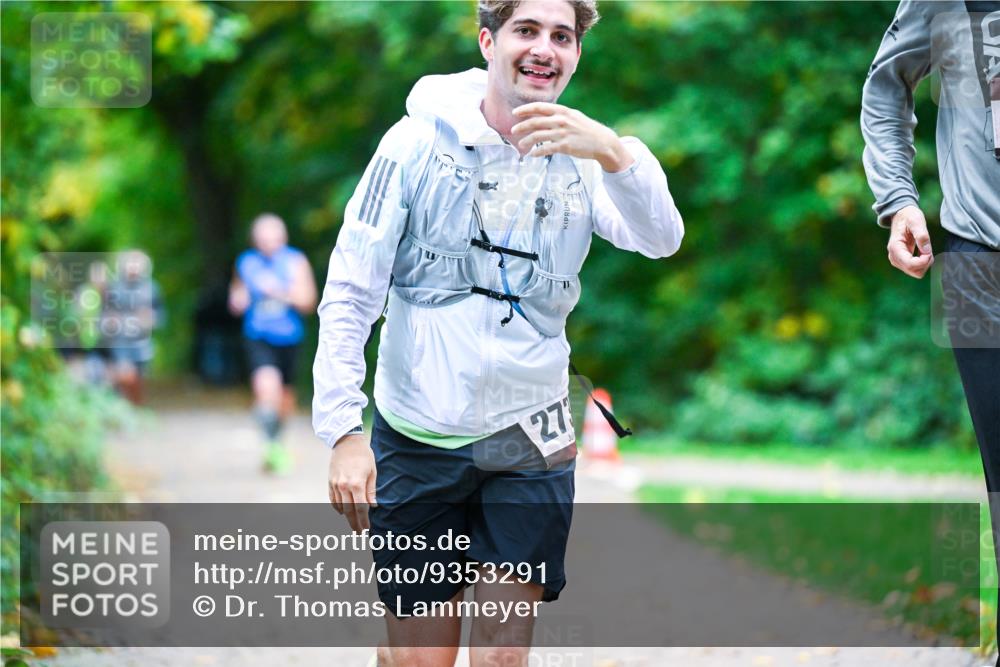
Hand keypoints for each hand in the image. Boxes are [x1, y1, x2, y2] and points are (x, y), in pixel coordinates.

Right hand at [327, 433, 376, 532]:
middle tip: (358, 534)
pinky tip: (343, 512)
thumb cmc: (363, 455)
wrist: (346, 441)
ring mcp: (335, 484)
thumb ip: (371, 490)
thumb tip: (373, 506)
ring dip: (346, 517)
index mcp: (356, 484)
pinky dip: (338, 508)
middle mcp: (344, 486)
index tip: (366, 529)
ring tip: (353, 524)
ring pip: (340, 507)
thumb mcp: (372, 471)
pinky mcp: (330, 482)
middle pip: (349, 511)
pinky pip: (333, 500)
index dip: (363, 520)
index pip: (360, 508)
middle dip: (354, 523)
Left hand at [511, 103, 633, 171]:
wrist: (602, 141)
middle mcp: (561, 120)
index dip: (525, 109)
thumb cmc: (586, 129)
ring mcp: (562, 133)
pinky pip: (545, 149)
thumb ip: (558, 115)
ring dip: (526, 141)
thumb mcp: (574, 116)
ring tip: (521, 145)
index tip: (515, 113)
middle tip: (513, 130)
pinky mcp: (565, 146)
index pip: (539, 107)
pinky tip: (532, 154)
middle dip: (521, 126)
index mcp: (563, 111)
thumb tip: (542, 115)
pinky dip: (537, 152)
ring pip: (537, 136)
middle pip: (535, 122)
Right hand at [888, 205, 933, 278]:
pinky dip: (923, 263)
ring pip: (915, 272)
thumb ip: (922, 235)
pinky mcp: (902, 261)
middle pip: (913, 271)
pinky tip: (924, 253)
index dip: (923, 261)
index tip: (929, 251)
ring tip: (927, 250)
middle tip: (929, 250)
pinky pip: (915, 269)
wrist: (901, 215)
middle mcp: (894, 256)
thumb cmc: (908, 216)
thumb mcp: (916, 221)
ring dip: (925, 264)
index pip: (910, 264)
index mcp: (895, 247)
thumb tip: (927, 251)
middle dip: (925, 263)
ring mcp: (897, 260)